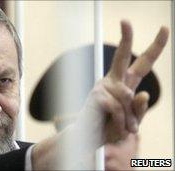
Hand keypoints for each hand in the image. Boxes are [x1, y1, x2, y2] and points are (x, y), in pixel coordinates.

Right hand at [32, 21, 168, 169]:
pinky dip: (120, 122)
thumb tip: (144, 94)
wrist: (89, 139)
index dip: (154, 48)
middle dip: (125, 38)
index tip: (164, 29)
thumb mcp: (131, 121)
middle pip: (122, 56)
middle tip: (125, 21)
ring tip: (120, 127)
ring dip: (128, 118)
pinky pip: (118, 108)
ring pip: (127, 96)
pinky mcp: (96, 96)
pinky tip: (112, 125)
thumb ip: (139, 110)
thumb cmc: (108, 128)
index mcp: (124, 85)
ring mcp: (103, 87)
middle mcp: (113, 81)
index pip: (141, 64)